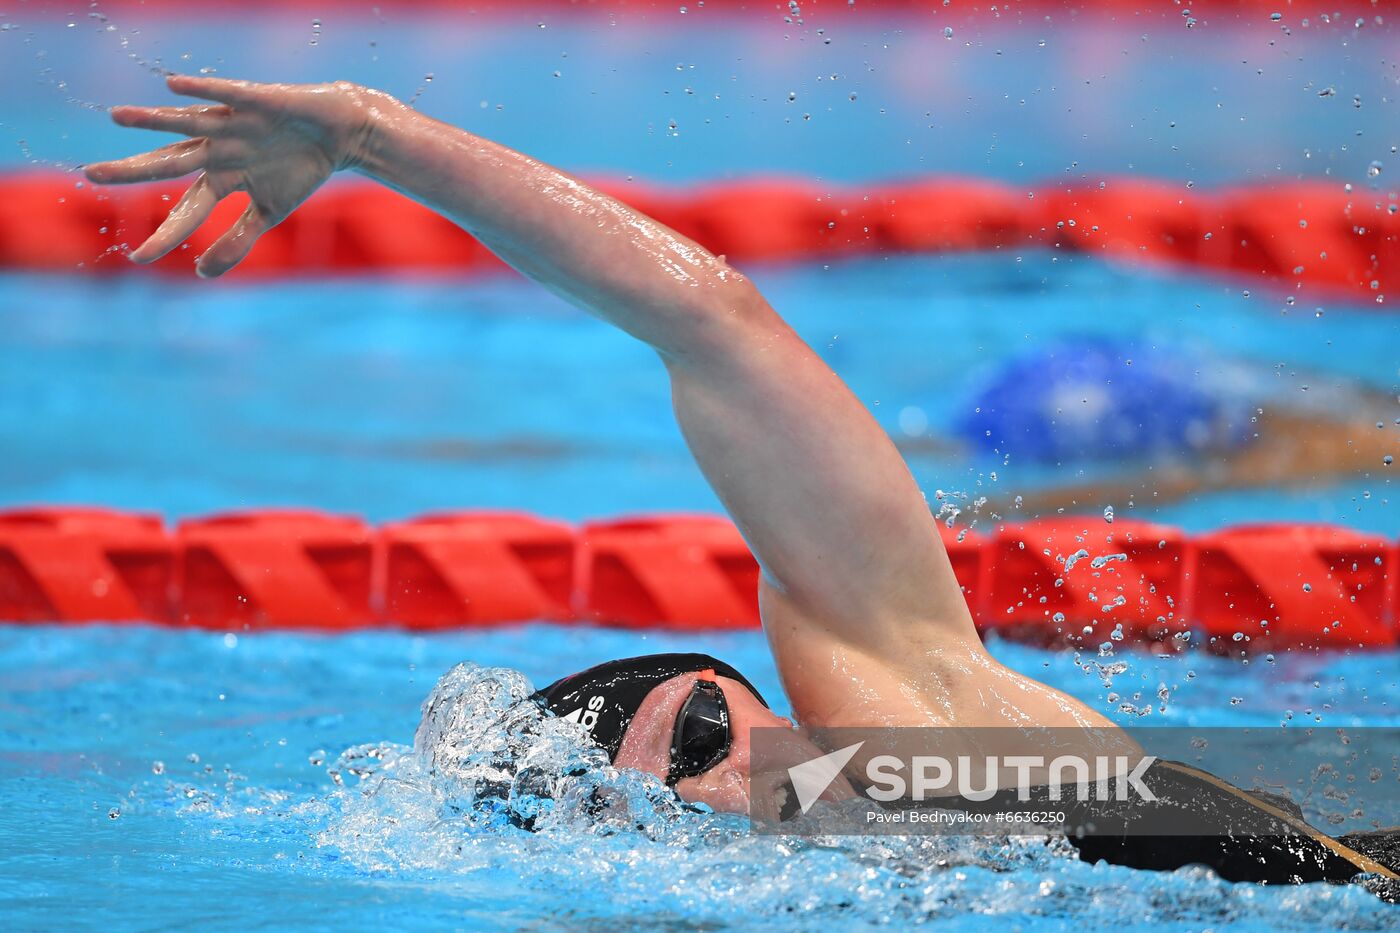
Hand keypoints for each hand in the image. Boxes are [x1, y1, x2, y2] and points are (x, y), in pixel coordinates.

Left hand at [85, 75, 388, 276]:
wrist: (338, 134)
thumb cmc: (300, 170)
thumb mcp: (269, 213)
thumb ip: (236, 241)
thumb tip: (200, 275)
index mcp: (220, 178)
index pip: (186, 211)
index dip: (165, 235)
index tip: (139, 259)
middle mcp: (217, 151)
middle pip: (170, 164)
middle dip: (133, 171)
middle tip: (91, 176)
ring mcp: (233, 125)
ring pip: (187, 125)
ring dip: (153, 121)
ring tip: (117, 117)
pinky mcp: (255, 102)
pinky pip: (225, 95)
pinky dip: (201, 90)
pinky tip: (173, 86)